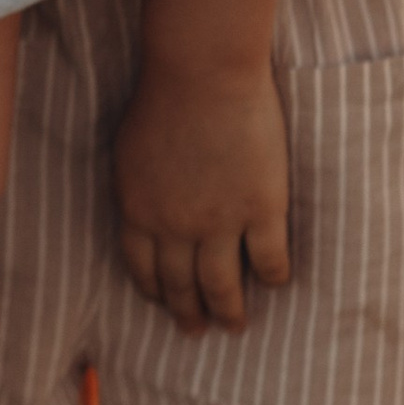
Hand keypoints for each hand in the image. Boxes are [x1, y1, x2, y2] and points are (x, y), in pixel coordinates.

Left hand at [111, 55, 291, 331]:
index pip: (143, 269)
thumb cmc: (161, 99)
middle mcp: (176, 228)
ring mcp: (220, 222)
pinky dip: (272, 276)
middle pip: (182, 285)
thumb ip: (135, 191)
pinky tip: (276, 282)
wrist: (202, 74)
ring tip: (235, 325)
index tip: (165, 305)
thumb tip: (139, 214)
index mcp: (139, 212)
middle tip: (197, 330)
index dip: (156, 292)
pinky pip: (269, 259)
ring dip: (230, 311)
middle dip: (189, 314)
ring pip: (224, 285)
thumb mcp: (127, 152)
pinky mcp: (261, 208)